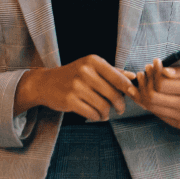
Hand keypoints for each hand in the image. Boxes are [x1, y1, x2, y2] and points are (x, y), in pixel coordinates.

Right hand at [16, 54, 137, 120]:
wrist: (46, 83)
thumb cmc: (74, 75)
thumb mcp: (92, 67)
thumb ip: (113, 72)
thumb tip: (133, 77)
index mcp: (94, 61)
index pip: (118, 78)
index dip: (128, 90)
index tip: (133, 96)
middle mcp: (86, 71)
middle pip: (113, 94)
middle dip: (119, 105)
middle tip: (120, 109)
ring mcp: (77, 86)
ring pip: (103, 106)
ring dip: (107, 113)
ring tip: (106, 114)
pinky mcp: (70, 100)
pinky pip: (92, 113)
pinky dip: (97, 117)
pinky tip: (97, 116)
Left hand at [130, 58, 179, 129]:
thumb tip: (162, 70)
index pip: (163, 84)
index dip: (155, 72)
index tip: (155, 62)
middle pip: (154, 97)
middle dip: (146, 82)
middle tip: (146, 71)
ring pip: (152, 107)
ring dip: (144, 92)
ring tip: (145, 79)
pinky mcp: (178, 124)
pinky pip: (157, 113)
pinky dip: (150, 102)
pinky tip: (150, 90)